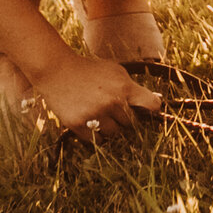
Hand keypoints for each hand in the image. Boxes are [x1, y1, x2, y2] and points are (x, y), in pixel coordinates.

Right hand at [29, 53, 163, 143]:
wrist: (57, 71)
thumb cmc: (89, 71)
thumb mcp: (115, 72)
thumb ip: (132, 87)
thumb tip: (155, 102)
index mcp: (124, 87)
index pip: (151, 104)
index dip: (153, 110)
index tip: (149, 112)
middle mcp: (112, 102)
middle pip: (130, 124)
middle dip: (124, 119)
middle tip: (113, 112)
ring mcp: (95, 114)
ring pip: (114, 134)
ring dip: (110, 128)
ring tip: (100, 116)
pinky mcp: (78, 125)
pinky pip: (97, 140)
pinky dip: (96, 135)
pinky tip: (91, 123)